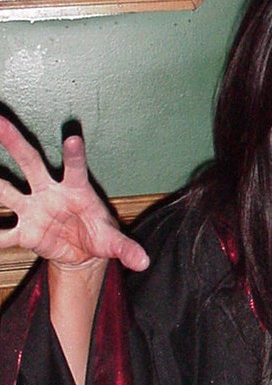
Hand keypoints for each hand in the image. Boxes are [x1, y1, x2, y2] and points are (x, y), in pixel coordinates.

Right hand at [0, 117, 148, 271]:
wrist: (83, 253)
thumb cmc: (99, 235)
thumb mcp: (114, 242)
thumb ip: (126, 249)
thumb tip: (144, 263)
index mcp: (77, 190)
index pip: (75, 168)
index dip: (74, 154)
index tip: (73, 138)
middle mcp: (50, 193)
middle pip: (30, 162)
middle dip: (15, 142)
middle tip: (1, 121)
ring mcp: (33, 209)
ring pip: (7, 190)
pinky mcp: (24, 232)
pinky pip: (4, 234)